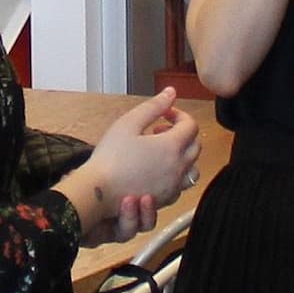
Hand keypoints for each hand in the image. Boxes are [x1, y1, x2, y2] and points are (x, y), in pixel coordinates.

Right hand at [73, 90, 201, 235]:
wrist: (98, 191)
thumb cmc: (111, 156)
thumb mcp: (129, 122)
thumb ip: (154, 106)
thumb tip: (171, 92)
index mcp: (172, 146)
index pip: (191, 125)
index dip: (179, 115)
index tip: (164, 114)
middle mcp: (179, 167)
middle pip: (195, 146)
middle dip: (181, 133)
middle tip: (159, 130)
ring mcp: (174, 186)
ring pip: (192, 168)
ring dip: (182, 156)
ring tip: (160, 153)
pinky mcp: (166, 200)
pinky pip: (180, 185)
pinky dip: (175, 174)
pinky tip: (156, 171)